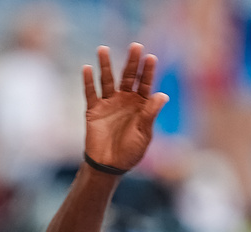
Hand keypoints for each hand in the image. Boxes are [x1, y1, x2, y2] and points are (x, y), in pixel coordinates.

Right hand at [82, 43, 169, 170]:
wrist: (109, 165)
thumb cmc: (131, 151)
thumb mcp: (144, 134)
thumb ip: (150, 114)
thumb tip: (163, 95)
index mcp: (141, 105)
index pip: (145, 84)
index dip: (148, 71)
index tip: (151, 58)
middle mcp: (125, 100)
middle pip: (128, 77)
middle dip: (132, 62)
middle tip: (136, 46)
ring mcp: (109, 103)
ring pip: (107, 80)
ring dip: (106, 65)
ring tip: (103, 49)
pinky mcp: (94, 110)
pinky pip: (91, 93)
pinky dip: (88, 81)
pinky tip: (87, 68)